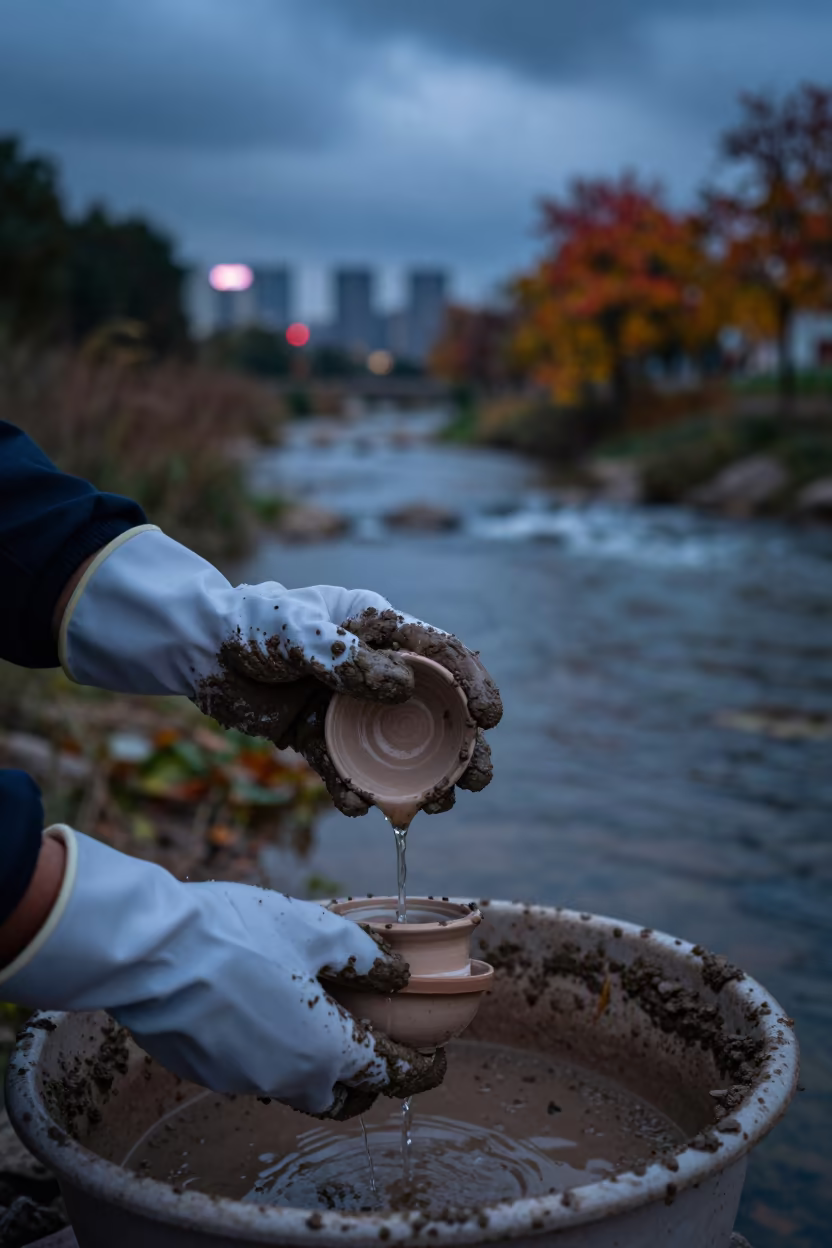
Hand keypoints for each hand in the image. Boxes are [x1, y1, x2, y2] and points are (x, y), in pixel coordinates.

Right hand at [0, 827, 444, 1117]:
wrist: (152, 953)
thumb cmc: (239, 935)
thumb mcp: (316, 930)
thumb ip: (365, 957)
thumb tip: (398, 973)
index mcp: (326, 1050)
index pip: (391, 1075)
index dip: (422, 1070)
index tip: (437, 1060)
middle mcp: (288, 1080)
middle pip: (343, 1097)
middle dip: (370, 1081)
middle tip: (380, 1048)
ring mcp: (244, 1082)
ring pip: (297, 1088)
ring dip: (319, 1068)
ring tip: (323, 1024)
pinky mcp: (208, 1073)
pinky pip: (256, 1073)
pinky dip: (275, 1054)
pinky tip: (268, 1013)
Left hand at [61, 528, 501, 815]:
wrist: (197, 650)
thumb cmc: (253, 622)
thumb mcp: (299, 631)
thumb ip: (347, 658)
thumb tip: (401, 690)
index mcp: (382, 631)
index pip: (444, 655)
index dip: (475, 684)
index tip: (489, 718)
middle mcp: (376, 671)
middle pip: (435, 711)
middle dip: (463, 748)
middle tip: (477, 780)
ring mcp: (350, 709)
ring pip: (399, 749)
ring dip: (422, 780)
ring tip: (436, 805)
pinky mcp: (319, 739)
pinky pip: (346, 771)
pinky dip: (356, 792)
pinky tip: (361, 807)